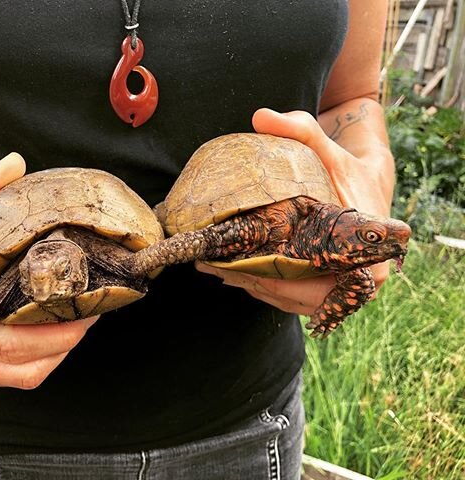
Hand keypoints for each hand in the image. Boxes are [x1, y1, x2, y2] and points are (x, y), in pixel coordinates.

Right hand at [0, 153, 97, 397]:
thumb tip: (14, 164)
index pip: (11, 341)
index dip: (57, 331)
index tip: (89, 308)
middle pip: (26, 368)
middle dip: (67, 340)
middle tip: (94, 310)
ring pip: (21, 378)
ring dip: (54, 352)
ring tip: (78, 318)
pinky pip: (7, 377)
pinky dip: (34, 358)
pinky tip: (48, 329)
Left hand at [197, 108, 393, 316]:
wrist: (367, 181)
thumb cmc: (346, 167)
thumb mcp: (325, 147)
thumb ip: (299, 129)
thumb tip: (261, 116)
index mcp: (369, 262)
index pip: (316, 287)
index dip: (275, 281)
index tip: (238, 269)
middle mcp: (360, 284)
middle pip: (298, 299)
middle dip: (255, 283)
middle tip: (216, 268)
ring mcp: (342, 288)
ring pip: (291, 301)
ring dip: (254, 287)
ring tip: (216, 270)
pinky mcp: (327, 285)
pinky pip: (292, 295)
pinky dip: (263, 285)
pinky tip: (233, 272)